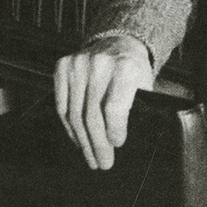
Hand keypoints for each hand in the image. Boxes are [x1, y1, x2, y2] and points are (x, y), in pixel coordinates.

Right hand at [54, 34, 152, 170]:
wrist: (119, 43)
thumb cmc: (134, 71)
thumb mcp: (145, 86)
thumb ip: (138, 109)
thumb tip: (122, 144)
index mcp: (125, 67)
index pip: (114, 107)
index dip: (114, 130)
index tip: (117, 144)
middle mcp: (100, 62)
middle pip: (92, 115)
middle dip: (97, 144)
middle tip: (102, 163)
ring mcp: (78, 63)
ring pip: (75, 114)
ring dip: (82, 141)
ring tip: (90, 157)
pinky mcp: (63, 66)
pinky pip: (62, 105)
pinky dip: (69, 127)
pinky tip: (78, 138)